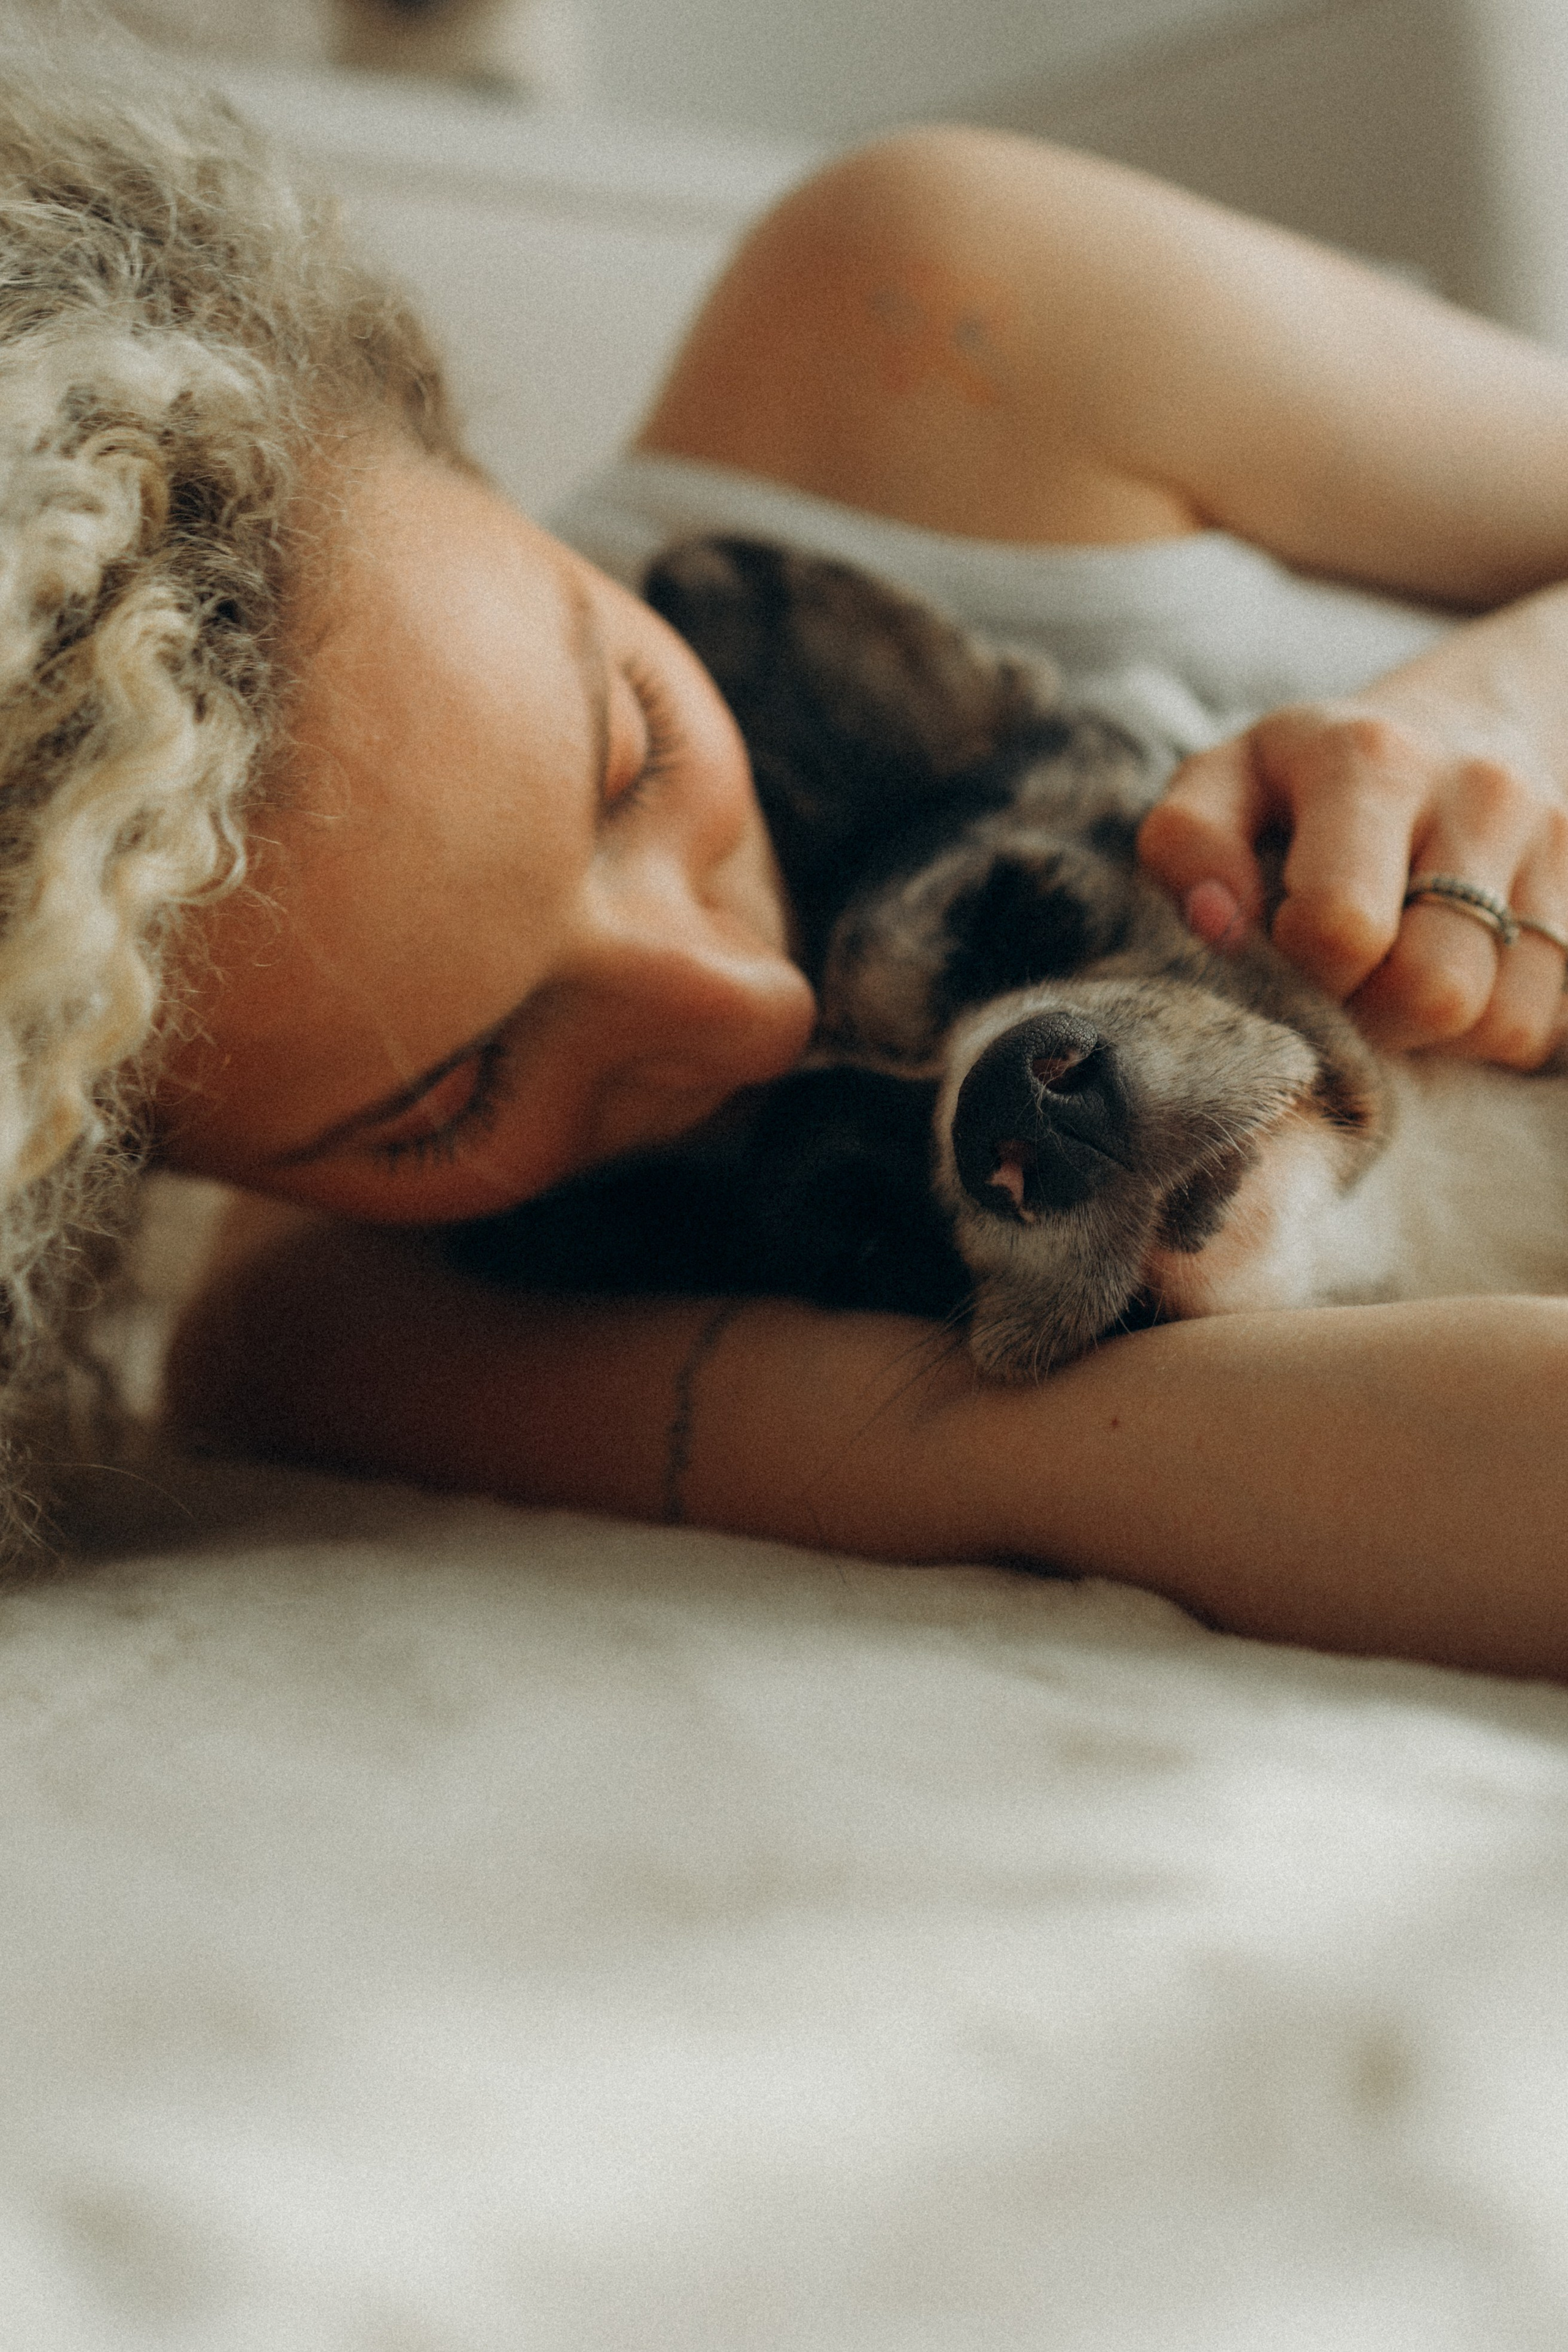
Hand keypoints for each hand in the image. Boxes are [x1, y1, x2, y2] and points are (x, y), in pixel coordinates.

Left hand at [1138, 700, 1567, 1064]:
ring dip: (1436, 1031)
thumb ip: (1188, 842)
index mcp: (1373, 758)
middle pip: (1434, 989)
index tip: (1288, 940)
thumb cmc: (1315, 774)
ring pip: (1504, 1021)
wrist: (1470, 718)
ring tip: (1398, 974)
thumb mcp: (1228, 779)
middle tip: (1343, 978)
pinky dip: (1493, 1029)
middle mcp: (1482, 791)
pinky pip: (1550, 1026)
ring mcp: (1556, 841)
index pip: (1341, 926)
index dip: (1301, 966)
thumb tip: (1217, 922)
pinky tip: (1458, 976)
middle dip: (1371, 1014)